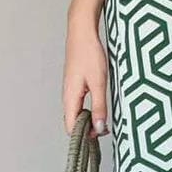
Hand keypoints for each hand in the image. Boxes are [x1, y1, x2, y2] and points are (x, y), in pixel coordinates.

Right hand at [62, 22, 109, 137]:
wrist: (82, 32)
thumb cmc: (89, 54)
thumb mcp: (99, 82)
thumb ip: (99, 106)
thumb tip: (99, 128)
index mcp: (70, 98)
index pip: (71, 127)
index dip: (83, 137)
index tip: (99, 138)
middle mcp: (67, 96)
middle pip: (72, 122)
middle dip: (86, 130)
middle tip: (105, 131)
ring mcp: (70, 90)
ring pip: (76, 113)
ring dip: (88, 120)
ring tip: (104, 122)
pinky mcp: (75, 84)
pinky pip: (78, 103)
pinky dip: (88, 109)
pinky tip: (99, 107)